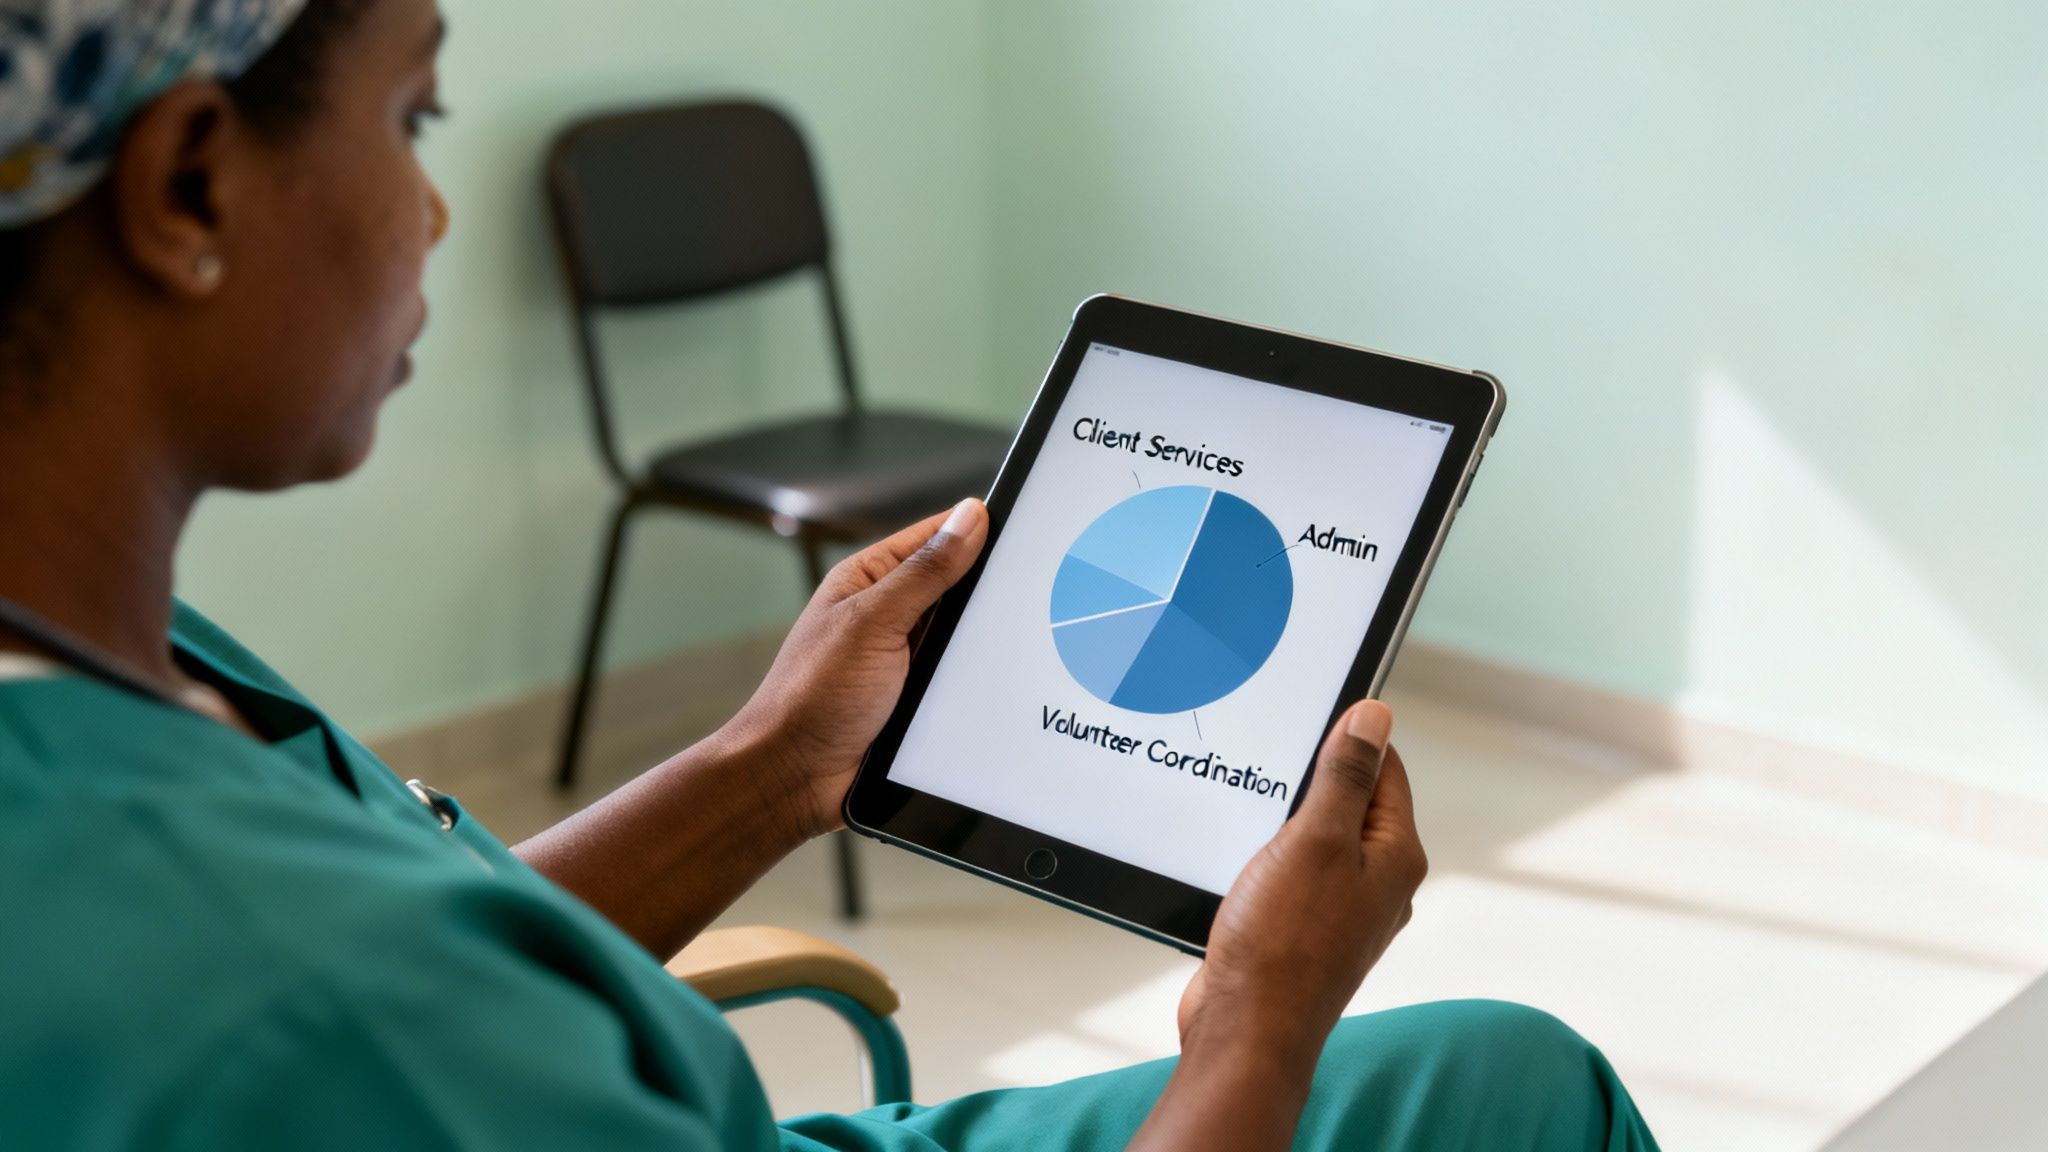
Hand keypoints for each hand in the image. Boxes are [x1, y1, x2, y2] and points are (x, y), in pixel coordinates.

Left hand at [730, 499, 988, 840]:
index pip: (933, 537)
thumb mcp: (874, 622)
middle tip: (1023, 596)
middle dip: (985, 595)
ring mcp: (904, 657)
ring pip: (964, 637)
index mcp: (868, 580)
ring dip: (980, 646)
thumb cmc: (811, 696)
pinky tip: (994, 685)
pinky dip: (977, 682)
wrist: (796, 778)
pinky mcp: (917, 697)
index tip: (1022, 528)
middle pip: (956, 588)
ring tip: (1004, 645)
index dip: (975, 530)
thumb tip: (968, 519)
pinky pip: (961, 679)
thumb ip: (924, 572)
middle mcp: (887, 614)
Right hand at [1177, 700, 1424, 1067]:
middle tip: (1266, 769)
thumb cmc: (1283, 943)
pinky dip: (1265, 857)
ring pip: (1314, 838)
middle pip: (1349, 802)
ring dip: (1280, 822)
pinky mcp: (1303, 929)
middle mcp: (1378, 883)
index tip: (1304, 718)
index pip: (1385, 769)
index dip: (1346, 738)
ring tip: (1246, 817)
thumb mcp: (1315, 840)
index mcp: (1396, 856)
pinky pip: (1291, 873)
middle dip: (1307, 781)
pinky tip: (1237, 858)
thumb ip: (1346, 776)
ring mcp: (1341, 910)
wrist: (1246, 1030)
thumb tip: (1375, 716)